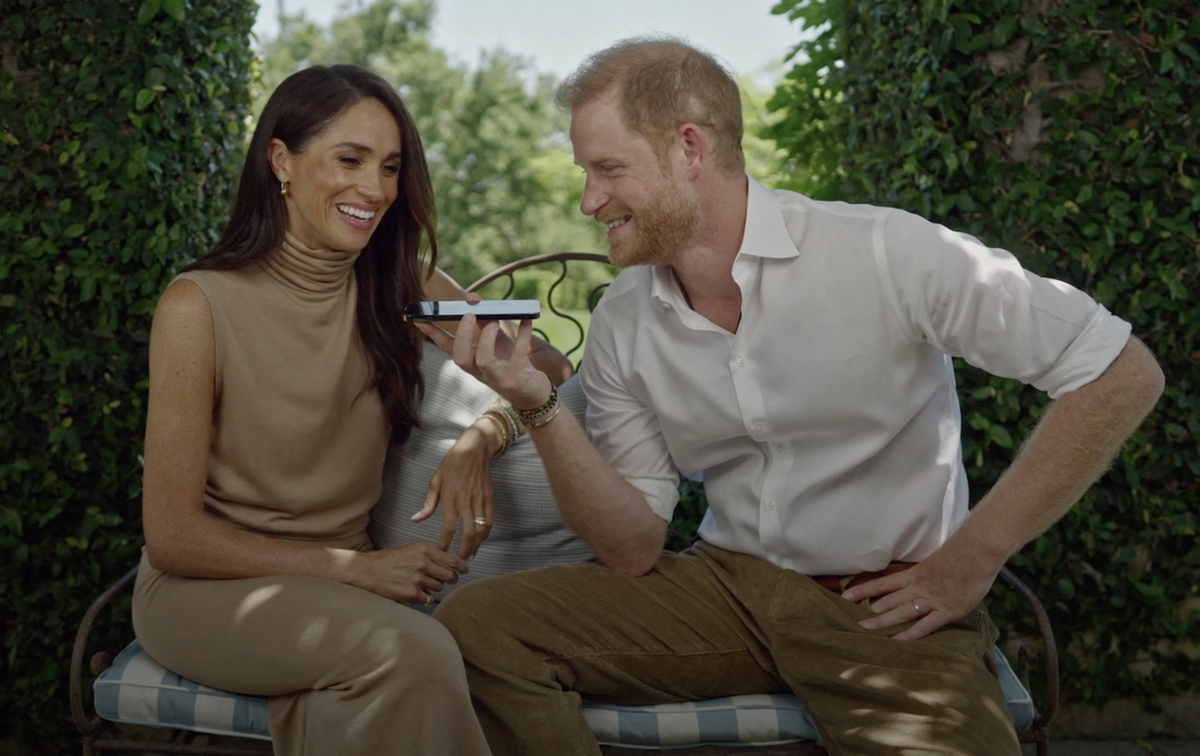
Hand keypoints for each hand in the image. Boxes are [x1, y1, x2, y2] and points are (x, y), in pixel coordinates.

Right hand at [351, 543, 468, 604]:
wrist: (365, 571)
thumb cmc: (387, 561)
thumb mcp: (410, 550)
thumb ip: (429, 555)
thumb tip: (450, 564)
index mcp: (424, 549)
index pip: (453, 559)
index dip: (462, 566)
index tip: (465, 569)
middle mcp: (423, 562)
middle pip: (450, 576)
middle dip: (450, 579)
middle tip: (446, 580)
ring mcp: (418, 578)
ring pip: (440, 588)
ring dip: (435, 588)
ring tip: (422, 584)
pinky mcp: (411, 593)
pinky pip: (428, 598)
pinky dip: (424, 598)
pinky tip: (415, 592)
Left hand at [410, 423, 495, 559]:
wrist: (475, 449)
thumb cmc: (452, 463)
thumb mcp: (435, 480)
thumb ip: (428, 503)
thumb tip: (416, 520)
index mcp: (451, 497)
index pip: (448, 528)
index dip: (445, 544)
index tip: (441, 553)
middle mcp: (467, 501)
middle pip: (468, 534)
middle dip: (464, 551)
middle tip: (459, 562)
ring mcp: (480, 500)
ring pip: (481, 530)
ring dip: (476, 545)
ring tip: (469, 555)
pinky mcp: (490, 498)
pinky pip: (490, 521)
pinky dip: (486, 534)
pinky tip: (480, 540)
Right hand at [415, 314, 551, 409]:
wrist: (533, 394)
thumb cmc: (512, 364)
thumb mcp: (497, 342)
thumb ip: (484, 321)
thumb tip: (472, 298)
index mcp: (472, 362)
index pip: (448, 348)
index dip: (433, 334)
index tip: (420, 318)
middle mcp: (480, 372)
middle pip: (461, 358)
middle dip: (462, 336)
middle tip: (468, 315)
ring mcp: (498, 377)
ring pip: (483, 361)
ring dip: (487, 338)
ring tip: (494, 320)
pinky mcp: (517, 378)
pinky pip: (518, 355)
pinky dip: (522, 336)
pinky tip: (527, 321)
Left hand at [842, 543, 1001, 639]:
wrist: (978, 550)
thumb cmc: (963, 552)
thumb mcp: (937, 559)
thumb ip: (926, 571)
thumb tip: (920, 576)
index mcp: (916, 573)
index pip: (883, 583)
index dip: (863, 590)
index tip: (845, 596)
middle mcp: (919, 587)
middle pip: (889, 599)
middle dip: (870, 609)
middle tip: (850, 618)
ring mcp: (933, 600)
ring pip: (902, 612)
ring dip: (883, 621)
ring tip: (865, 629)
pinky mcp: (948, 611)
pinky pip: (925, 625)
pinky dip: (910, 634)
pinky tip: (896, 640)